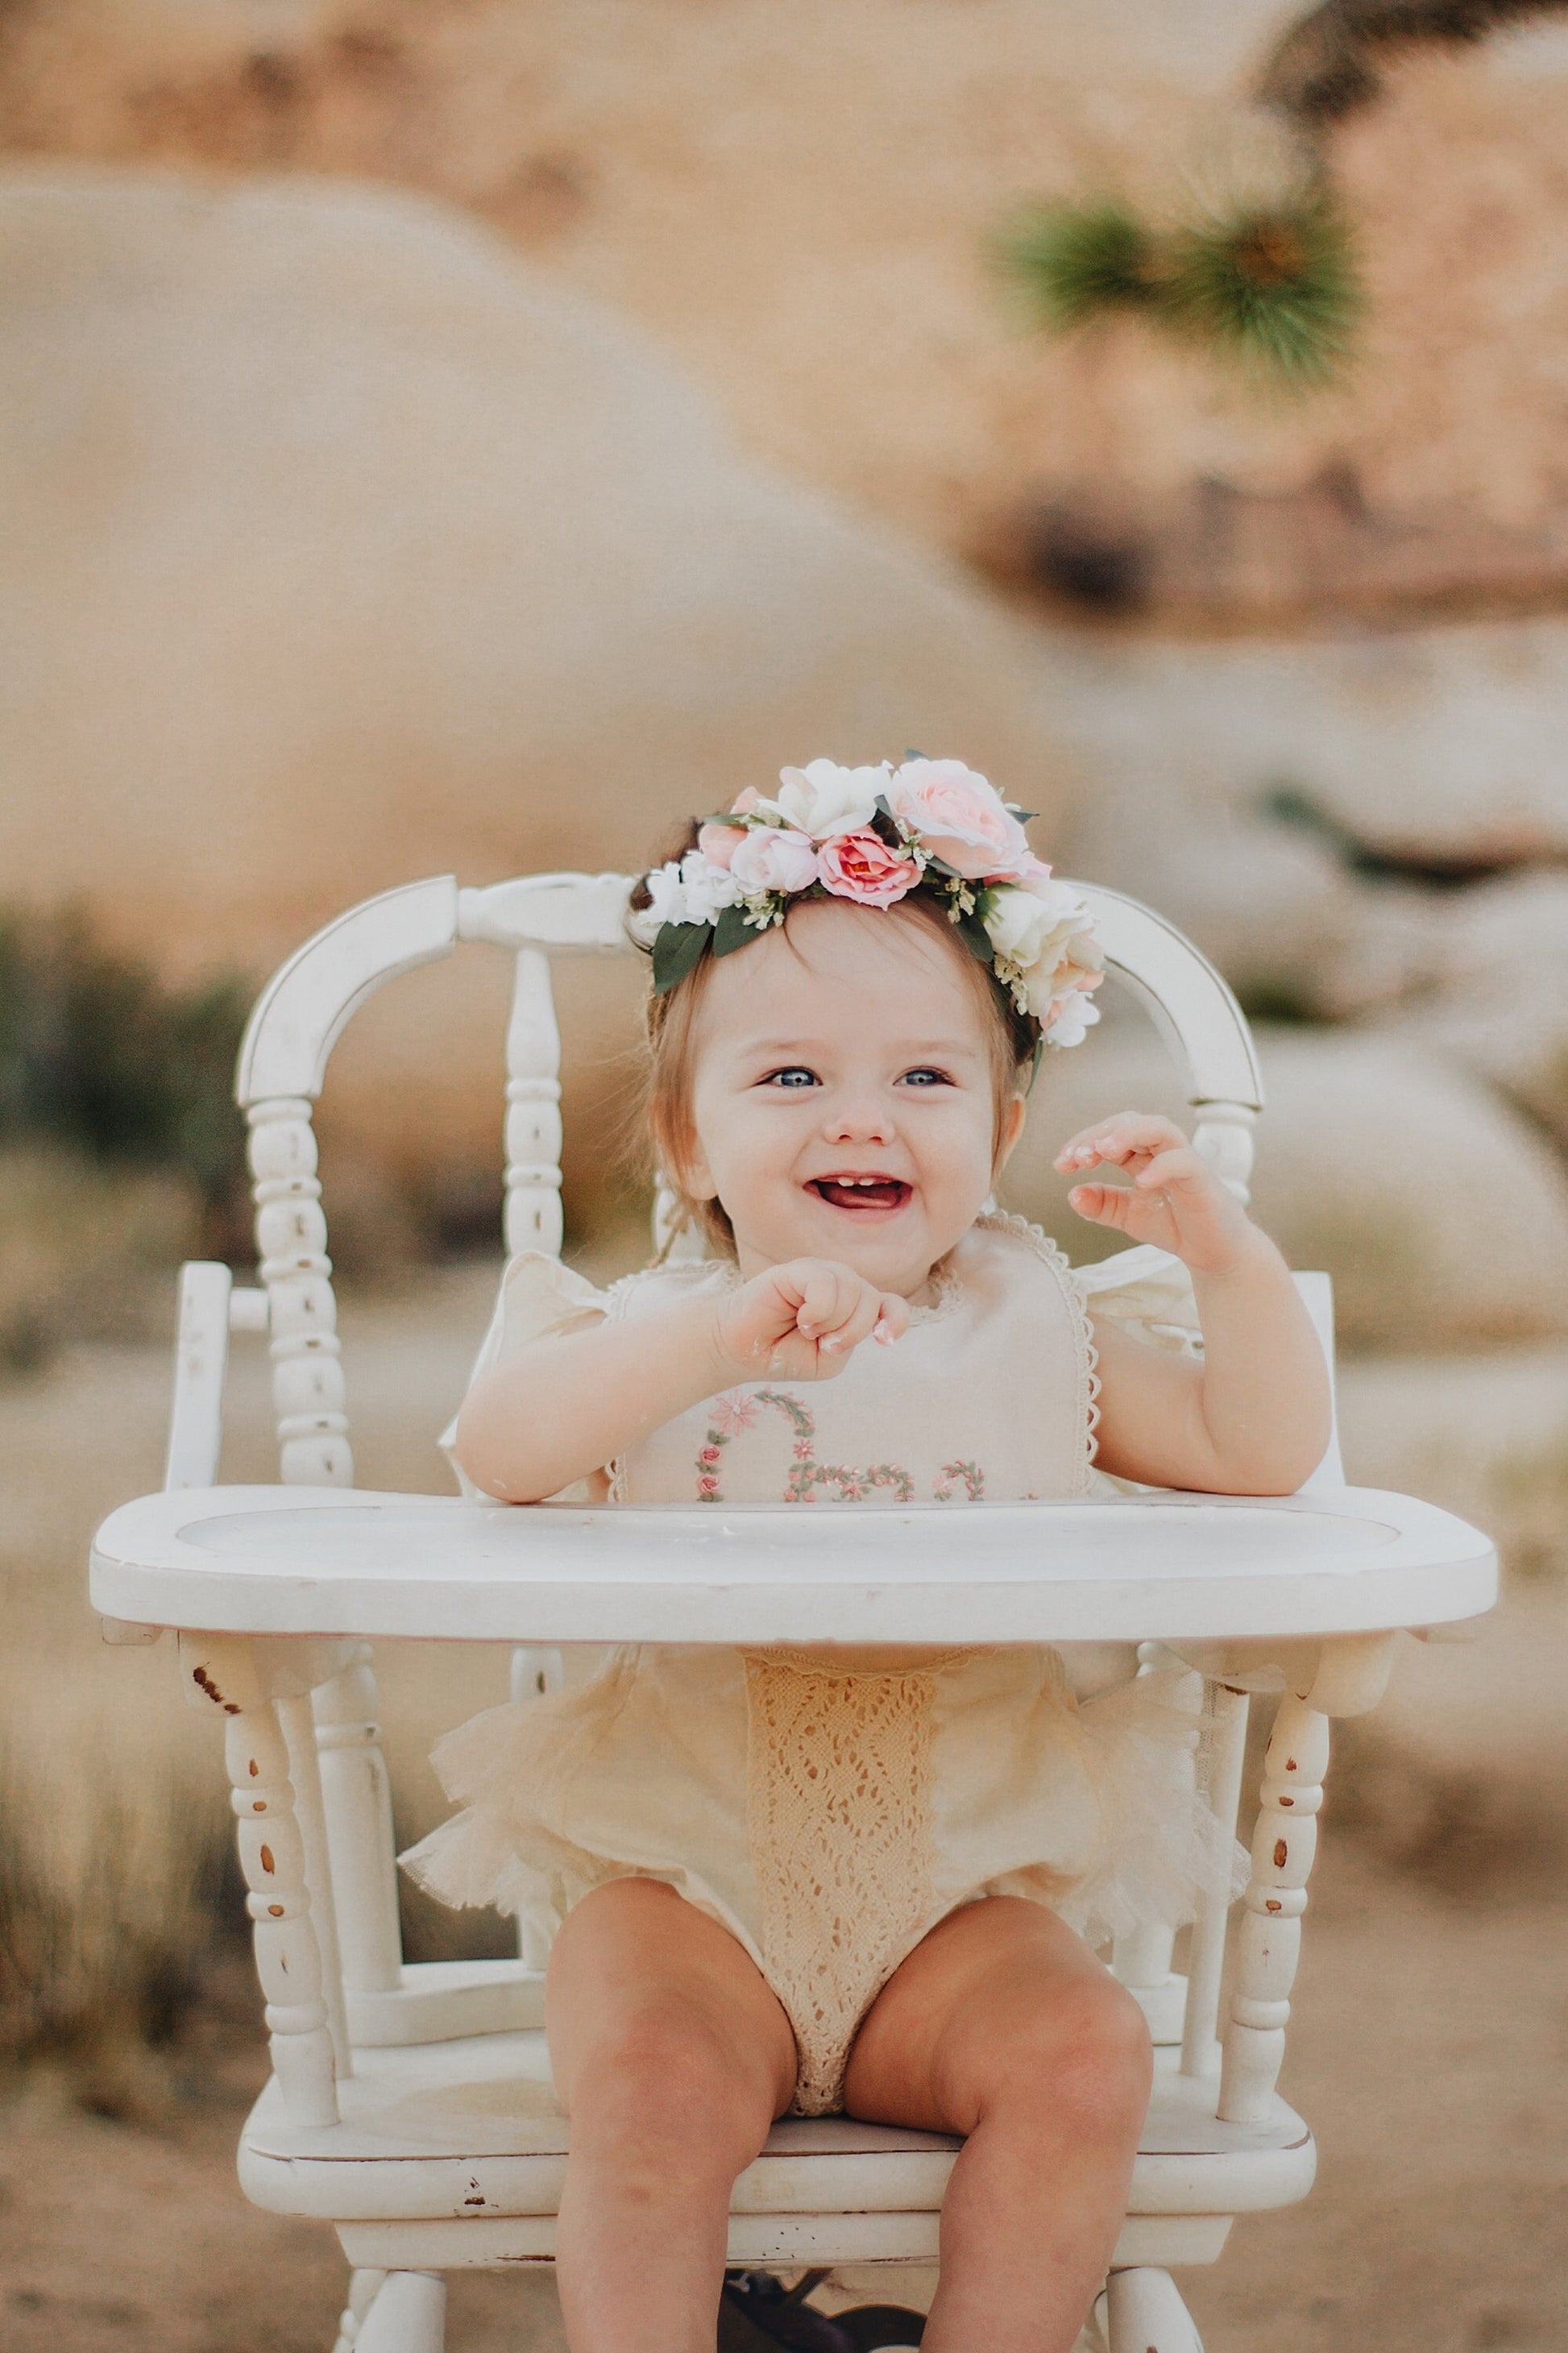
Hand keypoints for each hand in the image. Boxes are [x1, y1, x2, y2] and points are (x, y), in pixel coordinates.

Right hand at [714, 1258, 910, 1382]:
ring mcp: (820, 1273)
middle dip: (852, 1331)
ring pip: (853, 1290)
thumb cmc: (784, 1353)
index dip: (896, 1319)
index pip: (891, 1304)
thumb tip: (851, 1313)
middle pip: (872, 1301)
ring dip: (833, 1322)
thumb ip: (850, 1340)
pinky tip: (802, 1318)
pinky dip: (818, 1310)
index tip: (883, 1341)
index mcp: (853, 1308)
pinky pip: (826, 1283)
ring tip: (807, 1330)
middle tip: (824, 1344)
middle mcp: (842, 1286)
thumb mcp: (828, 1360)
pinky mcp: (797, 1269)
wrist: (742, 1350)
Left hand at [1054, 1113, 1257, 1275]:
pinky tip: (1140, 1182)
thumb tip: (1072, 1194)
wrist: (1214, 1252)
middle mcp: (1161, 1151)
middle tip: (1077, 1157)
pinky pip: (1183, 1161)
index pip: (1109, 1135)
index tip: (1061, 1164)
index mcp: (1141, 1156)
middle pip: (1130, 1122)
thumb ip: (1101, 1204)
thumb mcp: (1128, 1215)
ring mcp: (1183, 1160)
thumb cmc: (1175, 1225)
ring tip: (1103, 1150)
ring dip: (1127, 1134)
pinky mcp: (1202, 1177)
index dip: (1083, 1144)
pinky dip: (1161, 1167)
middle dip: (1099, 1135)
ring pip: (1159, 1127)